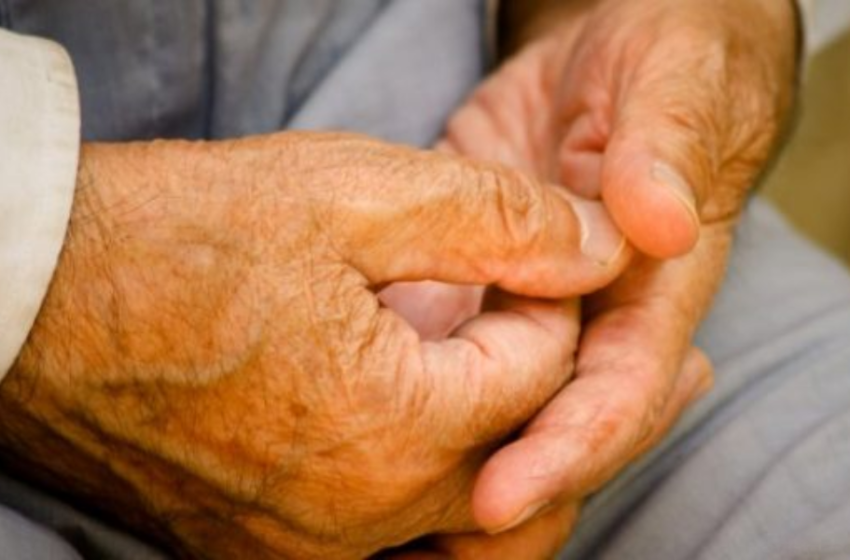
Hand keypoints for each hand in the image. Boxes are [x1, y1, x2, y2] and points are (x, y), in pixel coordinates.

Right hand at [0, 132, 627, 558]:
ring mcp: (307, 551)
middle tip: (629, 358)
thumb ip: (502, 220)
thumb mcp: (353, 194)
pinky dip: (440, 491)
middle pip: (523, 466)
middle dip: (566, 394)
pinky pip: (392, 539)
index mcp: (394, 431)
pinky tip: (452, 443)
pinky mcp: (266, 550)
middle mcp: (359, 521)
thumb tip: (603, 246)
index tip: (551, 262)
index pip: (543, 375)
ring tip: (551, 400)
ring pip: (466, 521)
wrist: (36, 297)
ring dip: (517, 455)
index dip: (559, 305)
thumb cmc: (180, 236)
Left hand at [391, 0, 798, 555]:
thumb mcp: (677, 81)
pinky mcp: (481, 278)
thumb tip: (661, 223)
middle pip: (558, 427)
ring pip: (499, 405)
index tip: (497, 495)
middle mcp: (595, 313)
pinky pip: (450, 351)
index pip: (618, 390)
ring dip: (453, 468)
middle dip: (505, 493)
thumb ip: (669, 149)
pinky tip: (362, 430)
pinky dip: (417, 397)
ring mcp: (533, 302)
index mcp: (654, 288)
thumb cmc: (667, 56)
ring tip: (390, 536)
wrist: (615, 45)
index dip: (568, 447)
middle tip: (429, 551)